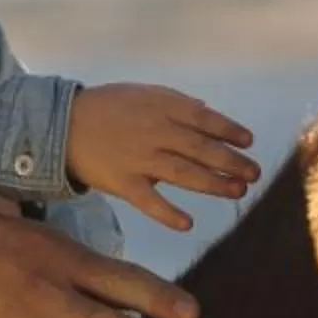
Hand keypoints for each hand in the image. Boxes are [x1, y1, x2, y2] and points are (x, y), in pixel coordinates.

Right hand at [66, 83, 260, 231]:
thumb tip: (207, 112)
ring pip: (183, 174)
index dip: (229, 130)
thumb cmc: (107, 108)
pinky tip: (188, 223)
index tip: (249, 142)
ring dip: (213, 184)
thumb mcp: (141, 93)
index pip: (203, 119)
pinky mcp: (123, 184)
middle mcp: (154, 132)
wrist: (63, 125)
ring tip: (237, 192)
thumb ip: (175, 103)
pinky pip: (149, 202)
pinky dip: (168, 214)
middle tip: (254, 174)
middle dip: (231, 161)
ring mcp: (139, 159)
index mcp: (160, 107)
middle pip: (200, 149)